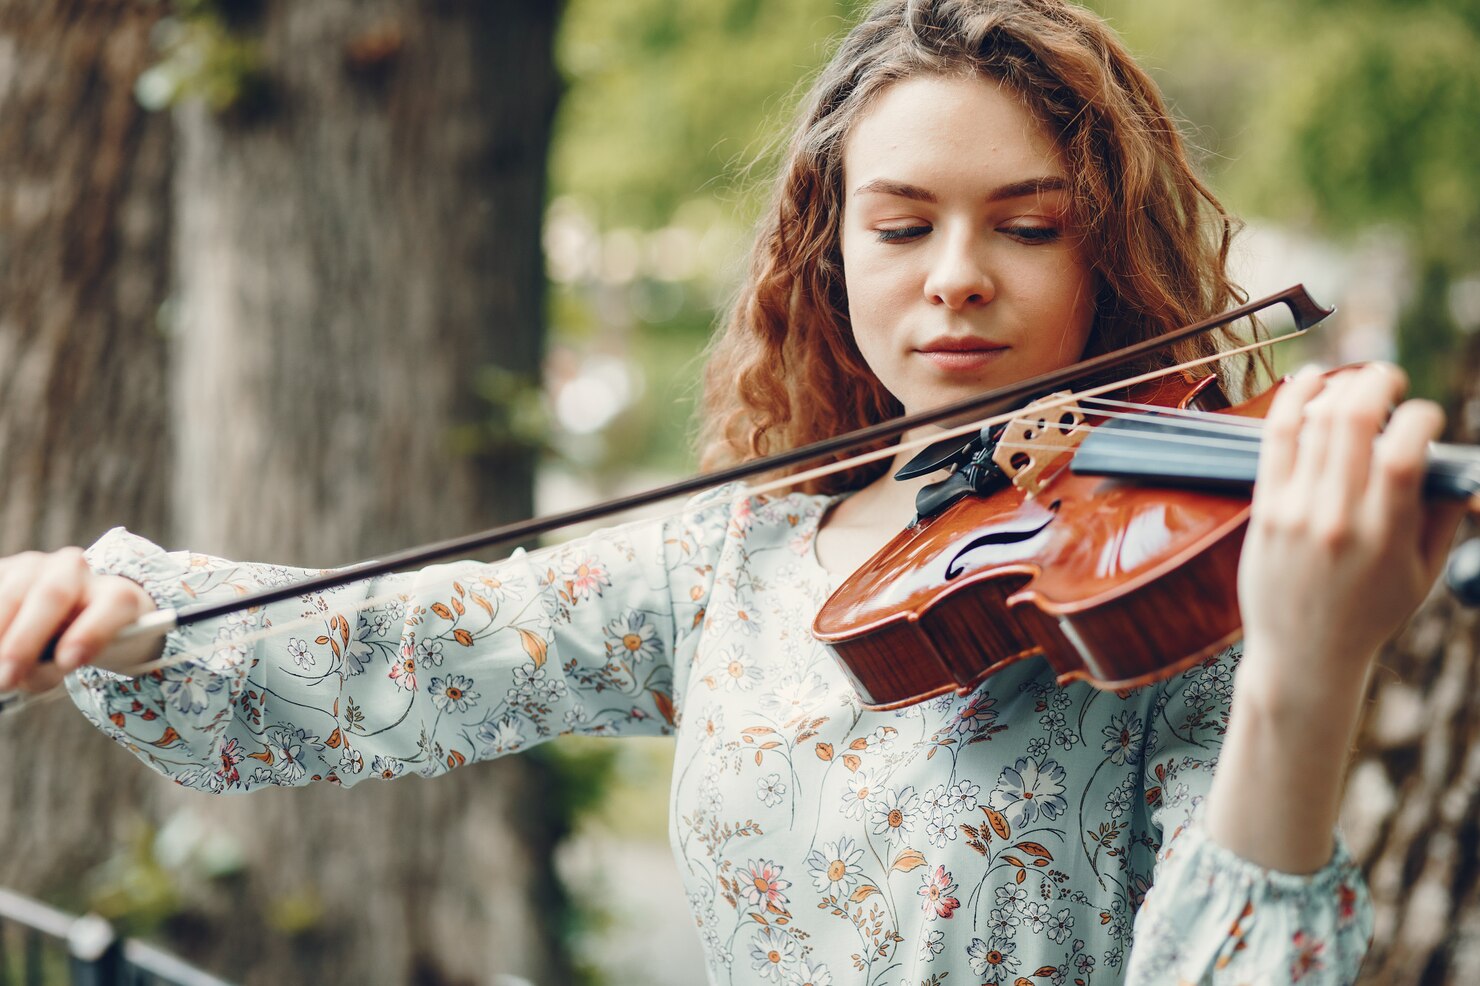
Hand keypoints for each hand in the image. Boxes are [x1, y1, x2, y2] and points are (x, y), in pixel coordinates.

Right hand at [0, 548, 156, 692]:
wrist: (63, 610)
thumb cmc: (73, 642)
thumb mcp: (73, 658)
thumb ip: (54, 666)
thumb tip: (24, 671)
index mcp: (112, 592)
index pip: (114, 603)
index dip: (92, 632)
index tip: (68, 662)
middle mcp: (75, 569)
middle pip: (54, 594)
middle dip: (25, 640)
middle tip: (6, 678)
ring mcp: (35, 564)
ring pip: (14, 591)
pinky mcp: (4, 568)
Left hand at [1238, 362, 1466, 701]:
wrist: (1303, 656)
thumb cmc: (1370, 616)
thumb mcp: (1422, 575)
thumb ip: (1441, 516)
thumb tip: (1453, 466)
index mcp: (1385, 535)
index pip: (1405, 452)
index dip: (1422, 417)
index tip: (1426, 417)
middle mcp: (1336, 518)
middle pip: (1354, 422)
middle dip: (1378, 384)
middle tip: (1390, 379)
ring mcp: (1295, 512)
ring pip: (1314, 423)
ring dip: (1339, 386)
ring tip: (1357, 381)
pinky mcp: (1264, 510)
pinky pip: (1276, 439)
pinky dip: (1293, 399)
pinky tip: (1309, 379)